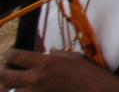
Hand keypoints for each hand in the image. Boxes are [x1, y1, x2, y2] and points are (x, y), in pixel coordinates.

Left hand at [0, 48, 114, 89]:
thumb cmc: (90, 73)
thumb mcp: (75, 58)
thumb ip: (59, 54)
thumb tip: (51, 51)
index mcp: (45, 63)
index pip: (15, 56)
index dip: (9, 54)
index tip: (10, 55)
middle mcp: (36, 78)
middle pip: (5, 76)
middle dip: (2, 71)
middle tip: (6, 70)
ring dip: (11, 87)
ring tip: (16, 84)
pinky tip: (27, 90)